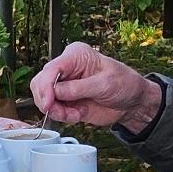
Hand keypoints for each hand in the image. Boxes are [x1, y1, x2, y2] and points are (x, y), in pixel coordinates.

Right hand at [31, 42, 161, 132]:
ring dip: (56, 111)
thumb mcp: (105, 84)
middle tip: (62, 113)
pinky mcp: (66, 100)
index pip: (51, 68)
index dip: (46, 86)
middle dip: (48, 101)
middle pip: (40, 83)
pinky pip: (53, 110)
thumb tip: (55, 92)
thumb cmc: (124, 84)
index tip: (49, 103)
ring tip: (74, 115)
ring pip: (44, 98)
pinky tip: (78, 115)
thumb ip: (79, 88)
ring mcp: (64, 85)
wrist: (132, 102)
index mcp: (75, 55)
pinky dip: (62, 116)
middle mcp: (66, 69)